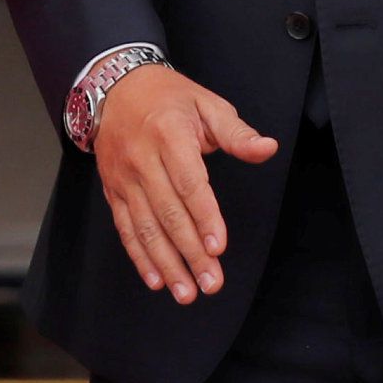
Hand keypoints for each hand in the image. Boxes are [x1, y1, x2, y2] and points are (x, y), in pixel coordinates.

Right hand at [92, 64, 276, 303]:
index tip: (218, 247)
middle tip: (211, 283)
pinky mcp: (114, 192)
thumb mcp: (207, 105)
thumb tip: (268, 149)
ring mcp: (125, 179)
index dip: (204, 217)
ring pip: (146, 227)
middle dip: (190, 252)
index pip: (189, 183)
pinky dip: (140, 257)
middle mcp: (143, 159)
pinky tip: (156, 280)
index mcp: (169, 135)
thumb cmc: (169, 99)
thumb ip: (237, 133)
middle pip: (168, 213)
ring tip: (186, 292)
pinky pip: (126, 228)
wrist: (114, 90)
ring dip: (166, 263)